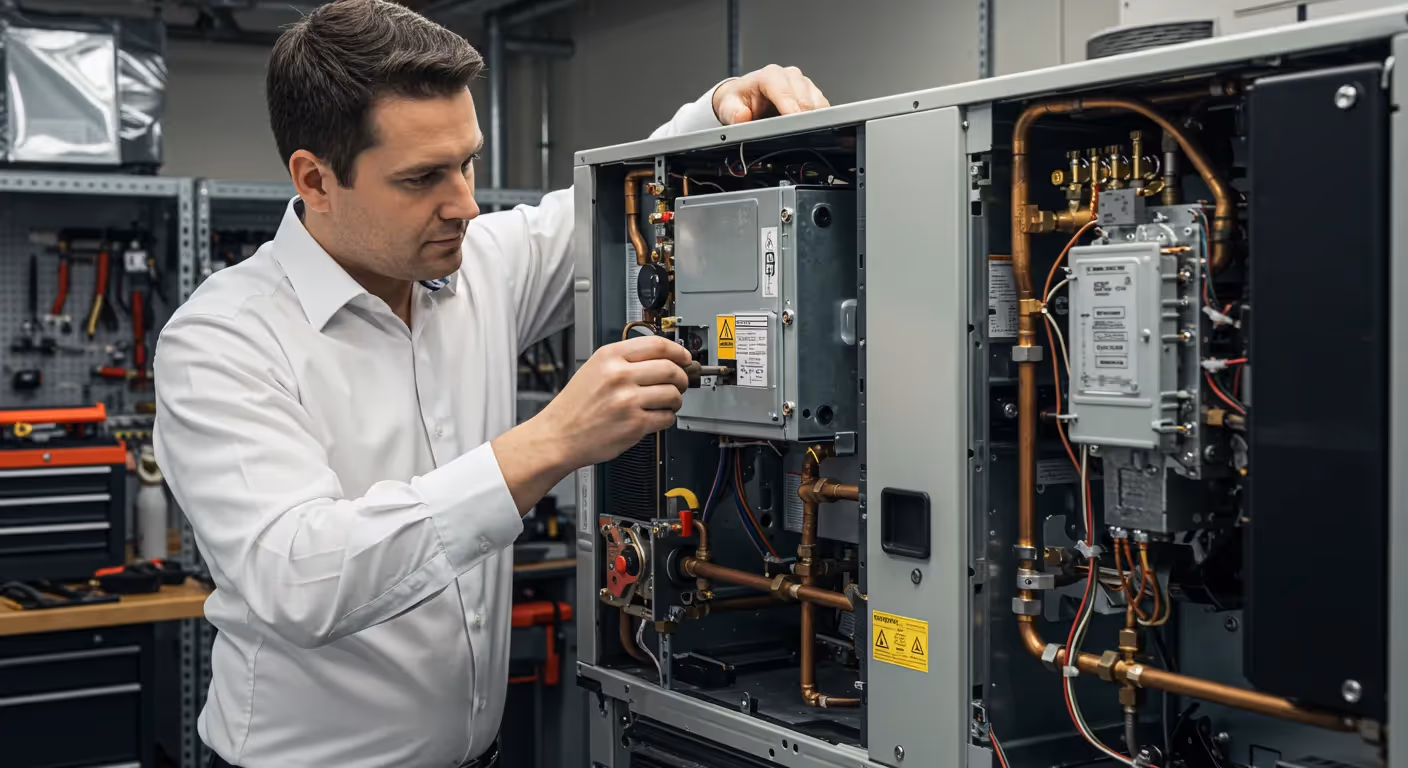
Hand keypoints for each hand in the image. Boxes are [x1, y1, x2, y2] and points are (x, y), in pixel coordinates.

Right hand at [492, 337, 690, 511]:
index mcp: (609, 357)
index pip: (657, 344)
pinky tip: (656, 417)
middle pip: (670, 369)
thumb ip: (624, 360)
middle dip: (682, 377)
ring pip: (673, 394)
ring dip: (676, 399)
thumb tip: (662, 357)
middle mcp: (619, 376)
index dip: (678, 350)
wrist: (558, 436)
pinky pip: (666, 418)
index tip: (685, 357)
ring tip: (668, 402)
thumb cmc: (575, 405)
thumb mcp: (594, 369)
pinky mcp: (634, 425)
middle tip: (681, 382)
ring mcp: (628, 401)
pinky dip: (667, 418)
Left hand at [713, 65, 829, 124]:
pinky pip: (822, 106)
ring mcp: (802, 84)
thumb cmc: (738, 100)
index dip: (790, 107)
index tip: (794, 121)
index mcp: (770, 75)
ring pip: (817, 102)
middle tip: (799, 134)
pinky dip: (819, 118)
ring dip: (813, 118)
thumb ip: (733, 112)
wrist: (744, 98)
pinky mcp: (811, 93)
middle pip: (804, 97)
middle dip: (803, 117)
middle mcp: (789, 76)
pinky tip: (809, 127)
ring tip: (803, 132)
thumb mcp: (728, 106)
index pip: (785, 90)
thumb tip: (742, 116)